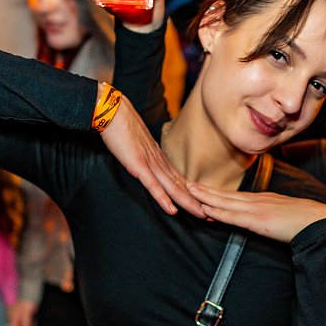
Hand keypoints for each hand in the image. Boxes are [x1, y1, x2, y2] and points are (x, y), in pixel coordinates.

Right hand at [98, 96, 205, 217]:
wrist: (112, 110)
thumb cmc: (121, 125)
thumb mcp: (137, 144)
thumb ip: (144, 156)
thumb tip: (148, 164)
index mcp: (159, 158)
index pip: (180, 179)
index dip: (192, 193)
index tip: (205, 204)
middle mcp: (159, 162)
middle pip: (182, 186)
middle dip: (198, 202)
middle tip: (213, 215)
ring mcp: (150, 163)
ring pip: (173, 188)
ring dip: (188, 203)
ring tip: (202, 215)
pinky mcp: (138, 165)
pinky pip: (153, 185)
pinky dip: (163, 198)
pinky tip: (172, 210)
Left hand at [187, 182, 325, 242]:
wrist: (317, 220)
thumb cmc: (304, 220)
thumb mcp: (283, 214)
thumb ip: (270, 215)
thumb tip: (261, 219)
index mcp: (263, 199)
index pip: (234, 196)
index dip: (216, 192)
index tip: (202, 188)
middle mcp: (256, 200)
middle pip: (225, 194)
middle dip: (204, 189)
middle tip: (186, 183)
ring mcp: (256, 208)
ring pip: (225, 201)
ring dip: (205, 197)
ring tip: (188, 191)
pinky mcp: (257, 220)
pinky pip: (232, 216)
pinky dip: (217, 212)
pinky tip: (205, 210)